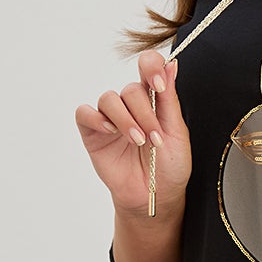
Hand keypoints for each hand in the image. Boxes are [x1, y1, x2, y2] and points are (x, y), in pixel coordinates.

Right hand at [75, 48, 192, 215]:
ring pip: (109, 99)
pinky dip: (96, 118)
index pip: (148, 67)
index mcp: (154, 100)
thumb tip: (172, 65)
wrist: (154, 196)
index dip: (151, 68)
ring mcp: (110, 118)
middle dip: (144, 114)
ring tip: (138, 141)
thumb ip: (169, 99)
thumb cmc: (169, 166)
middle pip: (130, 89)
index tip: (159, 85)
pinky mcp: (93, 133)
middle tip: (154, 138)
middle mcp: (131, 105)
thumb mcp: (176, 132)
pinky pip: (85, 113)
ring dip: (125, 119)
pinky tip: (110, 131)